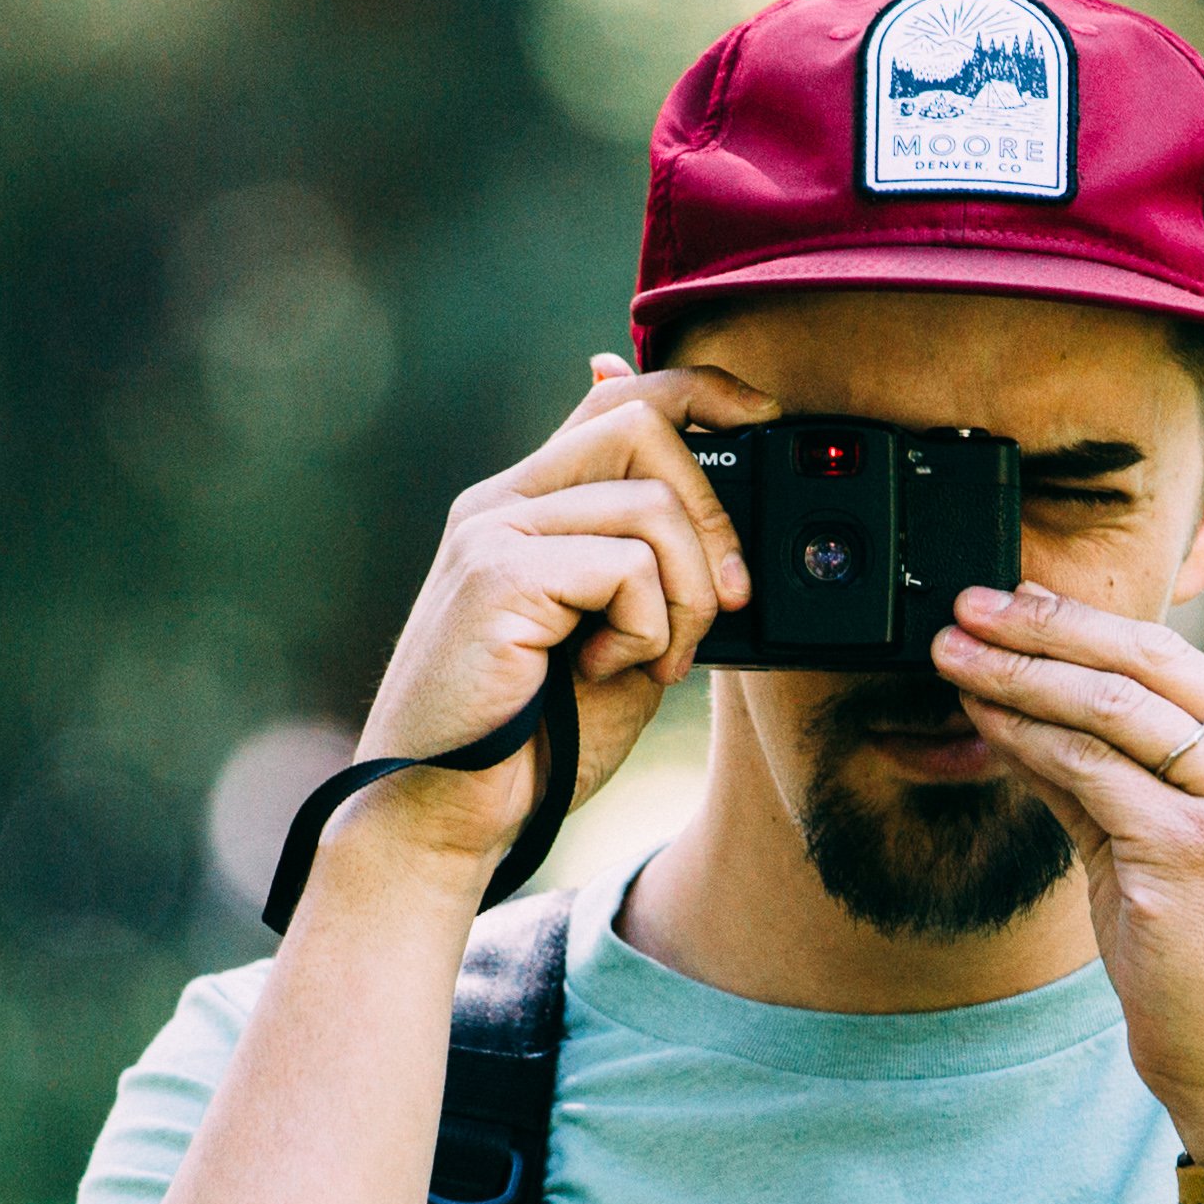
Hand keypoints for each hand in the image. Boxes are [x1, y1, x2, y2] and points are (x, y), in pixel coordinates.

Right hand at [331, 355, 768, 888]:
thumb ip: (652, 572)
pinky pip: (627, 568)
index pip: (615, 397)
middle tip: (723, 602)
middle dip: (713, 514)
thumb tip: (713, 517)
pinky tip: (608, 670)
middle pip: (642, 425)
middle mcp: (501, 505)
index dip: (699, 390)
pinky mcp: (498, 577)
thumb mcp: (615, 639)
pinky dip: (647, 629)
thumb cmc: (529, 743)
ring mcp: (493, 534)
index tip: (758, 419)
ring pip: (651, 505)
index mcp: (525, 508)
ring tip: (656, 658)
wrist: (444, 813)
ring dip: (687, 595)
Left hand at [934, 584, 1203, 1159]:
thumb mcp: (1185, 844)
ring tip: (954, 654)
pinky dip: (1024, 737)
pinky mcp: (1190, 850)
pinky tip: (981, 720)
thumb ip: (1119, 767)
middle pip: (1148, 665)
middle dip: (1044, 628)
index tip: (1019, 604)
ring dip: (1019, 673)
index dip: (1089, 624)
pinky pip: (1086, 770)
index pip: (1184, 664)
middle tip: (968, 607)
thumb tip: (1023, 693)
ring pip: (1110, 707)